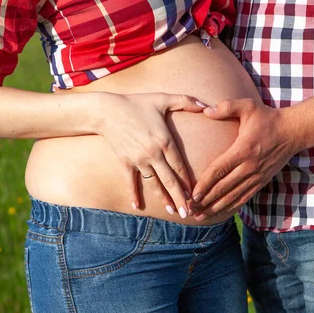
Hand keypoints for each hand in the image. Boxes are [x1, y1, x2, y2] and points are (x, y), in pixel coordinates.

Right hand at [98, 92, 206, 216]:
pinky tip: (136, 207)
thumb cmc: (136, 103)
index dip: (188, 182)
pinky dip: (133, 194)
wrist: (106, 111)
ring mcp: (138, 160)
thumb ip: (186, 101)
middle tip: (188, 213)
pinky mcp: (125, 162)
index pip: (180, 166)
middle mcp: (153, 154)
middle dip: (179, 198)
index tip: (196, 194)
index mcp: (164, 140)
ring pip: (154, 184)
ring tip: (172, 211)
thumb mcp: (162, 99)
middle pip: (170, 180)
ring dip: (163, 199)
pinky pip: (131, 182)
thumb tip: (207, 104)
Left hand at [189, 99, 303, 220]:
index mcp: (243, 150)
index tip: (192, 195)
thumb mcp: (248, 106)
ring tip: (200, 216)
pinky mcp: (261, 181)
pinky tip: (219, 212)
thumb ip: (227, 107)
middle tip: (189, 209)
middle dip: (205, 201)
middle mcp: (249, 167)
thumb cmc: (267, 118)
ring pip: (233, 196)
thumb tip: (206, 111)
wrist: (293, 131)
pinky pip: (244, 197)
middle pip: (223, 188)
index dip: (205, 184)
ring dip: (215, 207)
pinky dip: (231, 206)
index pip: (219, 170)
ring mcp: (256, 176)